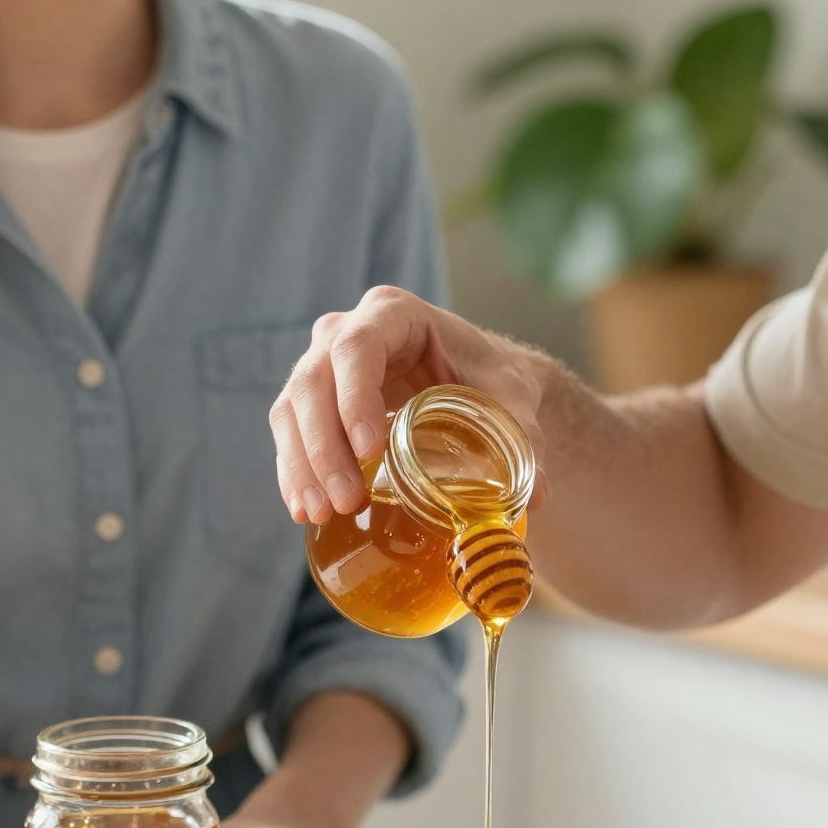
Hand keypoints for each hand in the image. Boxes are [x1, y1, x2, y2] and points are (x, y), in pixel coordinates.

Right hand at [269, 285, 549, 524]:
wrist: (470, 380)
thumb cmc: (489, 376)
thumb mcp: (511, 396)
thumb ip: (522, 437)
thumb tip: (537, 495)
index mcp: (394, 314)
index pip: (358, 348)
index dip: (355, 397)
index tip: (370, 448)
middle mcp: (344, 332)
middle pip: (315, 382)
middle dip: (324, 446)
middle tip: (345, 500)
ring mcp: (321, 365)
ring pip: (293, 409)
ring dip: (302, 464)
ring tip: (320, 513)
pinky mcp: (312, 403)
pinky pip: (289, 433)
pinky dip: (293, 471)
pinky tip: (302, 510)